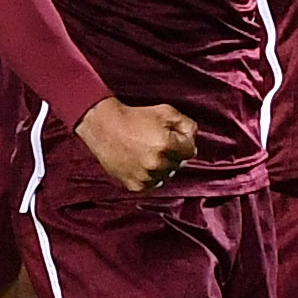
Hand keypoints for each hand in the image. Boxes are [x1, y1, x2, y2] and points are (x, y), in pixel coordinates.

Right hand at [74, 96, 199, 192]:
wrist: (104, 127)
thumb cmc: (135, 117)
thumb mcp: (165, 111)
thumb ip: (187, 124)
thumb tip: (193, 138)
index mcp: (166, 145)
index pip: (191, 150)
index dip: (182, 141)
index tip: (171, 136)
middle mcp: (157, 164)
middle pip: (179, 164)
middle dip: (172, 154)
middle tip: (157, 143)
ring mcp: (145, 176)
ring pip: (166, 175)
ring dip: (162, 166)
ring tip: (148, 153)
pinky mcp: (135, 185)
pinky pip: (152, 183)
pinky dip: (150, 175)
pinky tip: (141, 162)